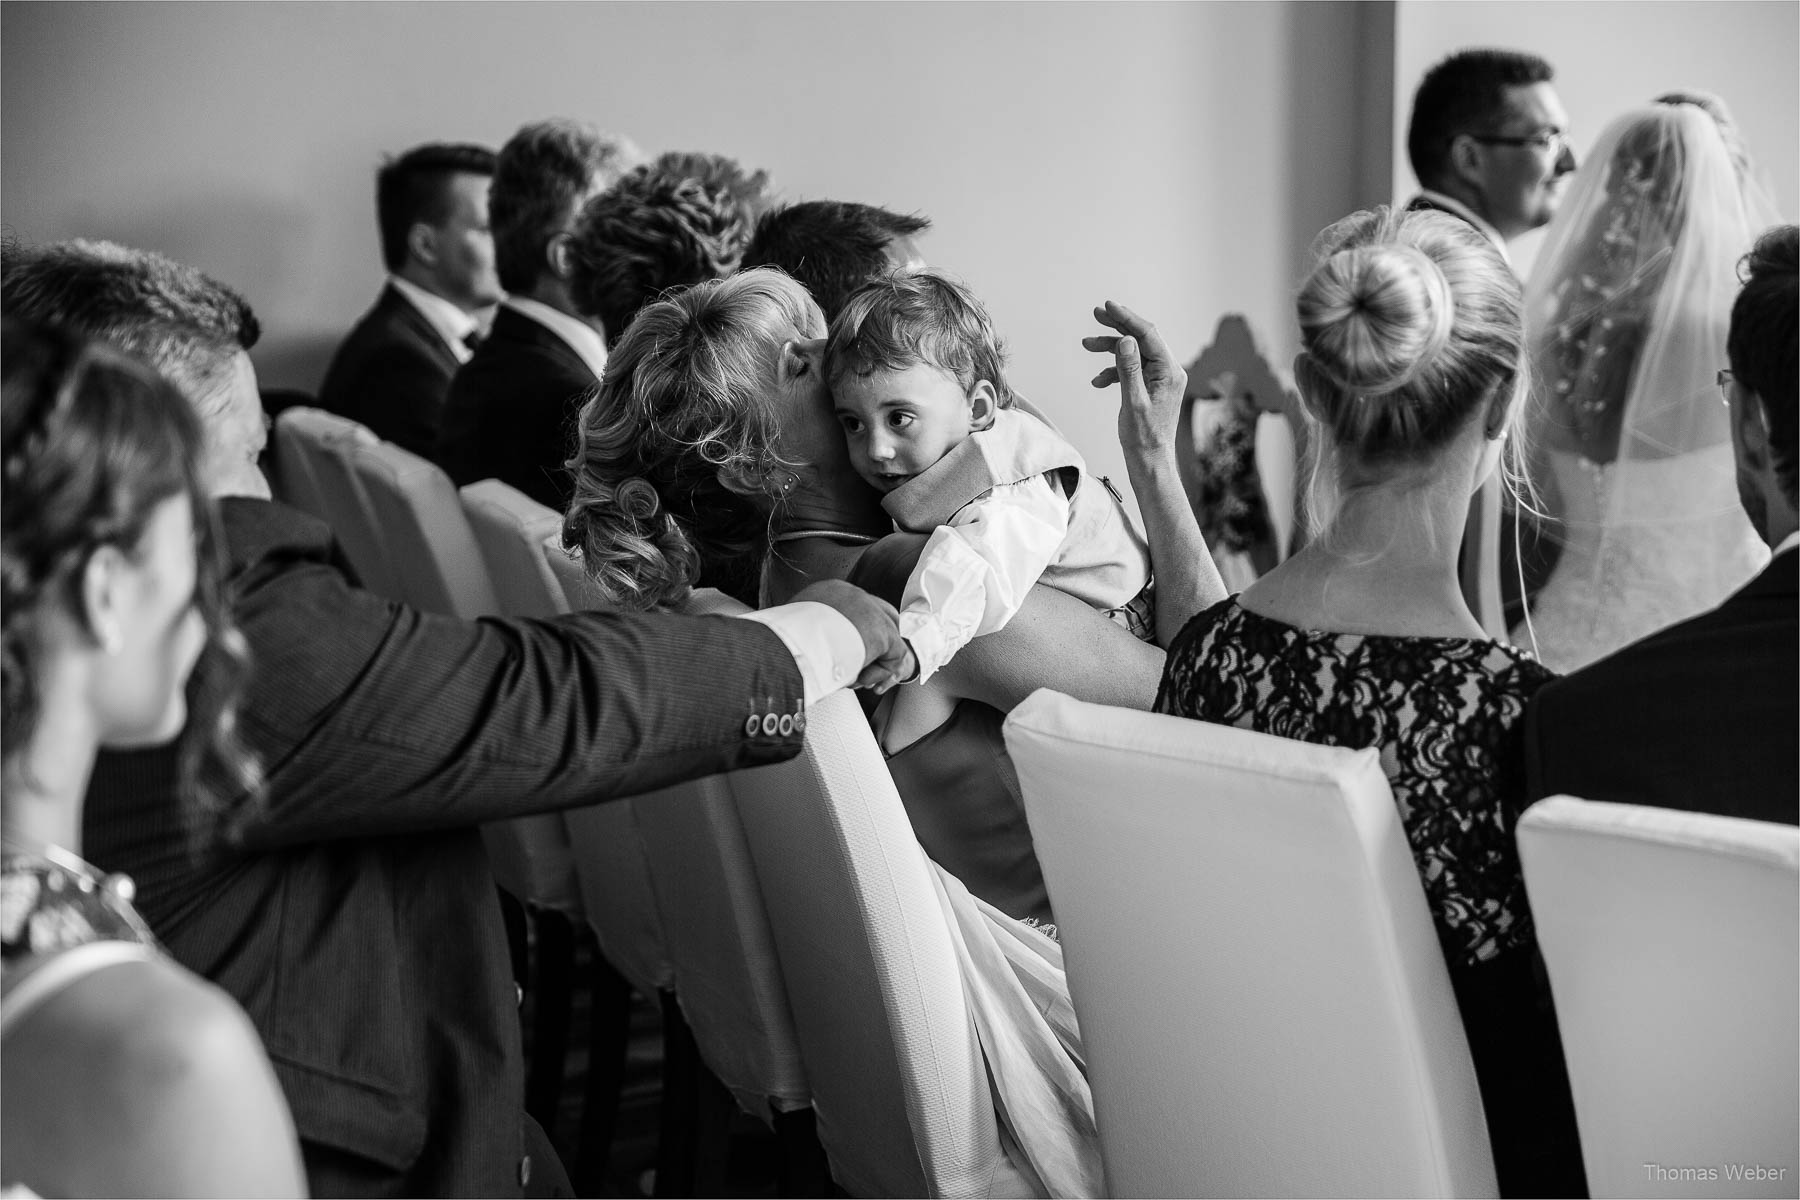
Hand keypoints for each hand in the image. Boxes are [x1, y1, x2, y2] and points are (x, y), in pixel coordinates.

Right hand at [789, 579, 917, 693]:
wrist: (785, 648)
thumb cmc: (781, 646)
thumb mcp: (797, 632)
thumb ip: (817, 633)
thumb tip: (819, 651)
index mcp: (830, 591)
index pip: (860, 608)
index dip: (861, 635)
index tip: (851, 657)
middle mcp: (853, 594)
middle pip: (884, 616)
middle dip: (880, 647)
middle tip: (864, 672)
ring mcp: (870, 610)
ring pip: (889, 639)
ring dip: (874, 665)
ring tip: (852, 681)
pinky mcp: (880, 631)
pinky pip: (895, 655)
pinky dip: (880, 673)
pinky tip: (859, 680)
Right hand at [1082, 301, 1187, 458]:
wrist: (1149, 461)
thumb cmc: (1143, 437)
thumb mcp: (1133, 402)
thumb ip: (1129, 369)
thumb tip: (1125, 340)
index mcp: (1169, 371)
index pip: (1148, 335)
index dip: (1127, 318)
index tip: (1108, 306)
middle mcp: (1168, 371)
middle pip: (1142, 339)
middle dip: (1118, 326)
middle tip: (1096, 315)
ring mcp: (1160, 378)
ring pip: (1134, 353)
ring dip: (1110, 349)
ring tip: (1087, 345)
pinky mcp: (1151, 387)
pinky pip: (1132, 369)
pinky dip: (1113, 370)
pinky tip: (1098, 381)